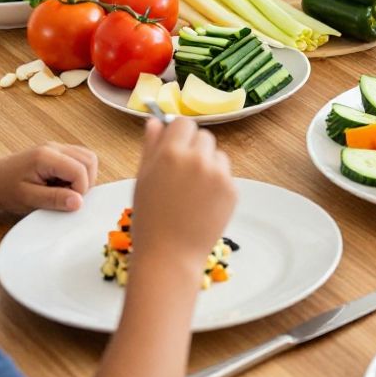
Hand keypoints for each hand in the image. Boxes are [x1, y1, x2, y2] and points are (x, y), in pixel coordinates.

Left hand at [0, 142, 98, 213]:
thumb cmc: (4, 189)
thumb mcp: (27, 199)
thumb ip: (54, 199)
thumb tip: (78, 202)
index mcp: (46, 156)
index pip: (80, 170)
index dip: (80, 190)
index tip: (68, 203)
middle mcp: (54, 147)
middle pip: (89, 160)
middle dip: (85, 182)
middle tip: (67, 196)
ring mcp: (56, 147)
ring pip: (87, 158)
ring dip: (82, 177)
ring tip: (63, 189)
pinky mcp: (57, 152)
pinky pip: (79, 159)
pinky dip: (77, 174)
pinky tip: (61, 184)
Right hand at [130, 118, 236, 270]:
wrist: (170, 255)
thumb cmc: (150, 219)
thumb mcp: (143, 179)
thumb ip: (151, 146)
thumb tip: (155, 121)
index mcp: (170, 153)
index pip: (184, 123)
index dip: (179, 134)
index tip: (176, 147)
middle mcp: (197, 159)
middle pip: (204, 136)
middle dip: (195, 149)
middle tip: (182, 174)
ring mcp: (218, 175)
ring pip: (218, 156)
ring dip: (208, 165)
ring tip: (192, 192)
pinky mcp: (232, 190)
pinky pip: (226, 176)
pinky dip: (217, 185)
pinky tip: (203, 203)